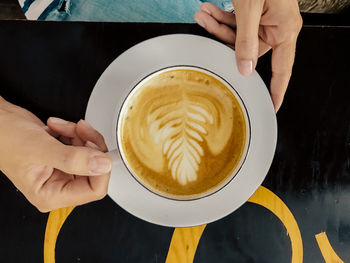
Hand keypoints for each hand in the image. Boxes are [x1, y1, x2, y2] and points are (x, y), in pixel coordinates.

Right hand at [0, 96, 111, 211]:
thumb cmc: (5, 138)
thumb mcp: (40, 149)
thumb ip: (73, 159)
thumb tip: (102, 165)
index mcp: (51, 195)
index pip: (94, 190)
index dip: (100, 168)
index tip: (96, 148)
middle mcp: (58, 186)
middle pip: (95, 170)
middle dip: (89, 145)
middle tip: (81, 130)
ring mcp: (62, 171)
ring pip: (90, 154)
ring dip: (80, 135)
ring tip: (62, 127)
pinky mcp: (64, 157)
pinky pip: (81, 144)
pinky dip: (73, 132)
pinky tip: (57, 127)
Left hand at [194, 1, 301, 110]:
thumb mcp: (250, 8)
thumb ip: (246, 40)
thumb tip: (244, 69)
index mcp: (284, 29)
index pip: (283, 69)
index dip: (277, 90)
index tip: (272, 106)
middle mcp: (276, 26)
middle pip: (249, 49)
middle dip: (223, 39)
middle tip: (206, 24)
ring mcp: (265, 19)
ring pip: (238, 35)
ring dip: (217, 24)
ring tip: (202, 12)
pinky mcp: (255, 11)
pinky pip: (237, 22)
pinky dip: (220, 17)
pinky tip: (207, 9)